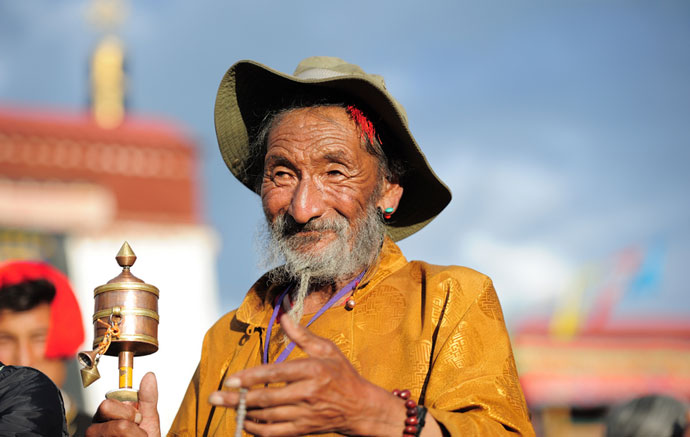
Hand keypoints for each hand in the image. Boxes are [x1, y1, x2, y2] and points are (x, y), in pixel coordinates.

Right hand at [86, 372, 160, 436]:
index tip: (138, 416)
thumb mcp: (149, 419)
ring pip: (115, 428)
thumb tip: (149, 376)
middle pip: (105, 409)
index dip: (127, 410)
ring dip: (133, 435)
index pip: (108, 402)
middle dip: (127, 419)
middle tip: (137, 428)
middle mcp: (99, 426)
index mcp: (110, 414)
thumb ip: (148, 398)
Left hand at [209, 314, 405, 435]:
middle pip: (267, 398)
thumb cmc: (342, 374)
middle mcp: (308, 393)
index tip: (232, 379)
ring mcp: (306, 414)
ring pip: (268, 416)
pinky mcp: (304, 429)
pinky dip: (257, 429)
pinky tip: (245, 421)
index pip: (277, 373)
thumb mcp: (327, 349)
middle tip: (214, 396)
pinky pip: (276, 433)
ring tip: (225, 406)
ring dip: (244, 413)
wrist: (360, 407)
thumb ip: (302, 335)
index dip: (252, 377)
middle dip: (237, 399)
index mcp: (313, 370)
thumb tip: (283, 315)